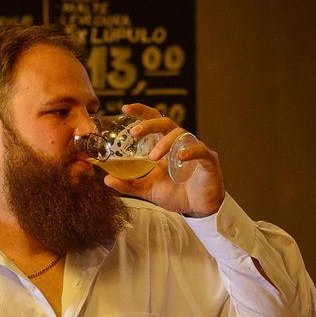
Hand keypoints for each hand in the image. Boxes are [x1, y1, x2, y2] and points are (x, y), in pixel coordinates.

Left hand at [102, 103, 224, 217]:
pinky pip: (201, 151)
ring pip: (181, 135)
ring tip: (153, 157)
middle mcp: (180, 143)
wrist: (197, 208)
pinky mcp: (209, 160)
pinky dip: (189, 152)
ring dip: (165, 143)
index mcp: (165, 144)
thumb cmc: (175, 193)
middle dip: (149, 124)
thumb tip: (106, 180)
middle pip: (166, 123)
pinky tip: (178, 158)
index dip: (141, 112)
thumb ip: (128, 184)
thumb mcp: (147, 189)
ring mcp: (195, 149)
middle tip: (134, 132)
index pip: (154, 121)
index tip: (125, 108)